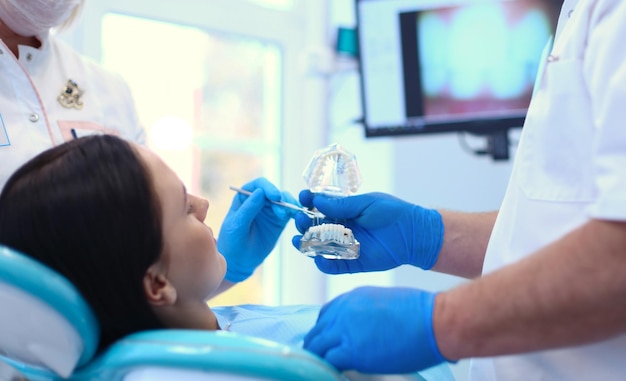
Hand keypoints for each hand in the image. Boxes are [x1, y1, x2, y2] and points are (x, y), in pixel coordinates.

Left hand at [218, 177, 296, 281]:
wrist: (239, 261)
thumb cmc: (232, 242)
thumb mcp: (236, 226)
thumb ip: (248, 209)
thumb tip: (260, 192)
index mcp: (245, 197)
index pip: (259, 185)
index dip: (268, 187)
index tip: (275, 196)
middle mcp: (259, 200)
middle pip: (274, 191)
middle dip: (281, 198)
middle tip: (283, 211)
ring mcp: (270, 210)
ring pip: (284, 200)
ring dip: (289, 205)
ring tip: (289, 215)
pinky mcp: (279, 221)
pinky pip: (289, 213)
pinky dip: (294, 213)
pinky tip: (297, 217)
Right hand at [292, 190, 443, 272]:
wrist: (413, 235)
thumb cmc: (393, 213)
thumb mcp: (366, 203)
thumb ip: (342, 204)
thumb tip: (317, 201)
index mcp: (345, 210)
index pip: (320, 206)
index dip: (310, 201)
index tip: (304, 197)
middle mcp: (342, 228)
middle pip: (315, 226)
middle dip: (304, 222)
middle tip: (301, 219)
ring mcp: (346, 245)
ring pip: (319, 246)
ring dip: (307, 243)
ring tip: (299, 240)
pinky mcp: (352, 263)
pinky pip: (332, 265)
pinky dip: (323, 264)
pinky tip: (317, 257)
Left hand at [304, 286, 446, 373]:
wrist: (434, 321)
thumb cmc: (422, 313)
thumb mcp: (385, 302)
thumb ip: (368, 314)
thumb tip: (365, 329)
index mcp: (353, 297)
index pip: (326, 314)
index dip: (325, 331)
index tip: (327, 341)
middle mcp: (344, 310)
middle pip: (318, 331)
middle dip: (317, 345)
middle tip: (320, 358)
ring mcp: (345, 330)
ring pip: (316, 347)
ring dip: (318, 358)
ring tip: (322, 369)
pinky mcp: (352, 351)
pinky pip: (327, 362)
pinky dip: (327, 369)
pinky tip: (333, 373)